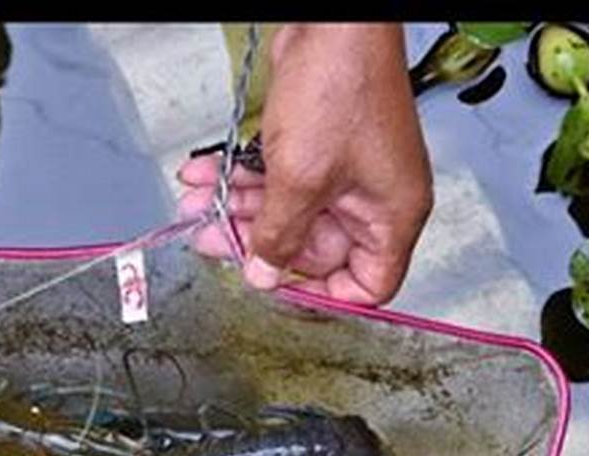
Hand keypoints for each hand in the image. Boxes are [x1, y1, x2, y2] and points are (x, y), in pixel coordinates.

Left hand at [178, 24, 432, 304]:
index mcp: (391, 215)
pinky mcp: (316, 148)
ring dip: (236, 208)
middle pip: (310, 247)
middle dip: (256, 241)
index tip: (275, 286)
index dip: (323, 294)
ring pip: (283, 211)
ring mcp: (343, 172)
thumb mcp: (301, 179)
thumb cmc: (343, 85)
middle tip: (212, 240)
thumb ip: (279, 235)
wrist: (333, 25)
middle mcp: (372, 197)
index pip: (368, 284)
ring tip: (196, 204)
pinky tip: (207, 176)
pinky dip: (241, 179)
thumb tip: (264, 275)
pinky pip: (275, 179)